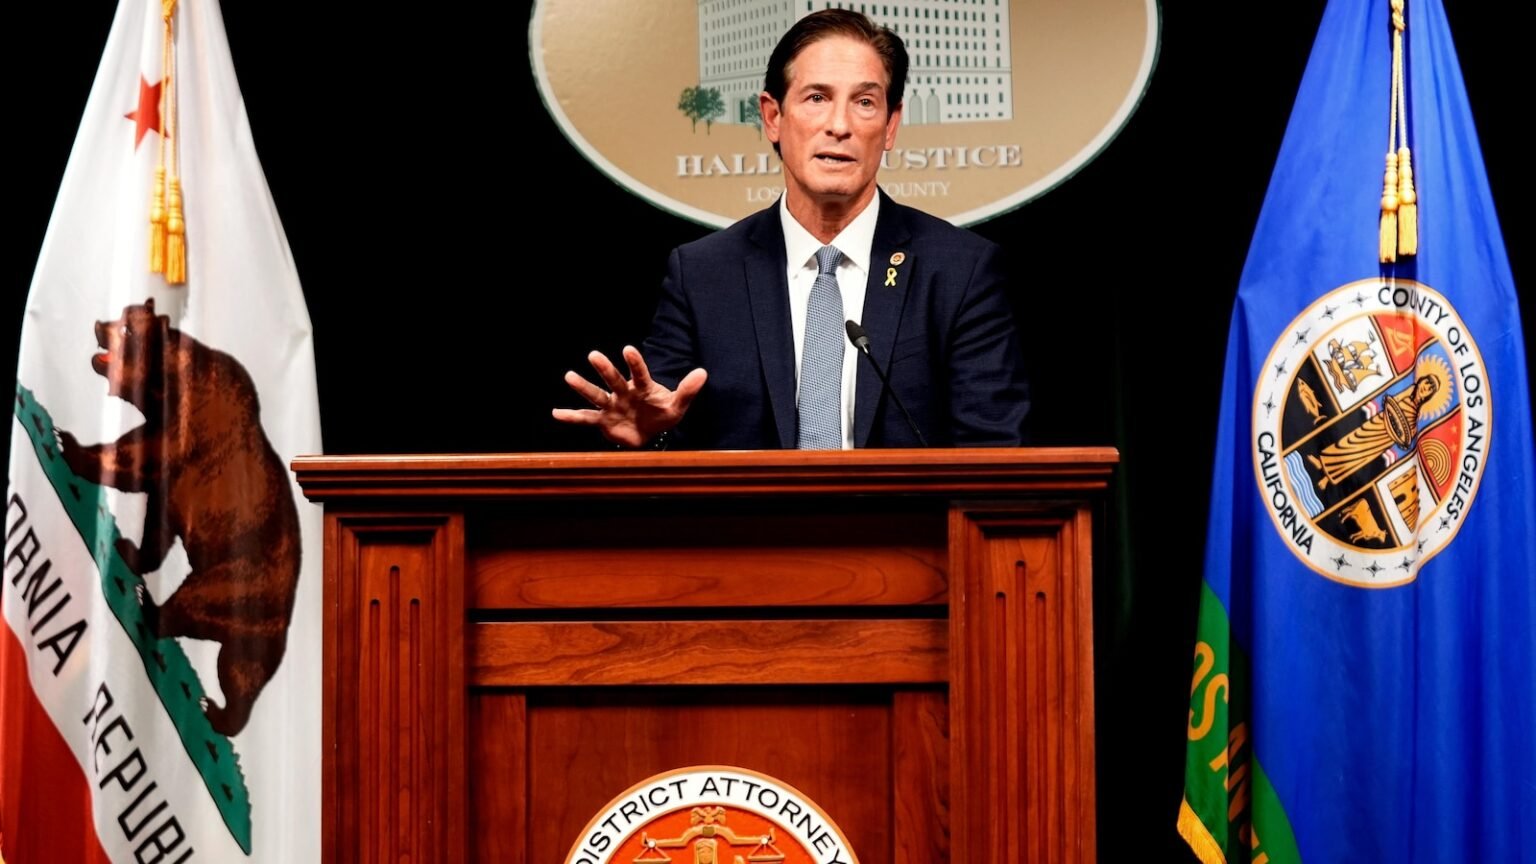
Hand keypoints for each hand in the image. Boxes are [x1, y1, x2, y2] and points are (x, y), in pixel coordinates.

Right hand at [552, 345, 706, 447]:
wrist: (648, 434)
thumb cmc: (662, 415)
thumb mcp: (678, 406)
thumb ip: (687, 390)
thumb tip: (703, 372)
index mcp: (642, 388)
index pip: (639, 373)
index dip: (634, 362)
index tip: (627, 349)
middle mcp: (624, 393)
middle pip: (613, 380)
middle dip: (604, 369)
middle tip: (593, 355)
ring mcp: (611, 406)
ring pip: (596, 395)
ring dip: (583, 386)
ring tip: (569, 376)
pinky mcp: (603, 421)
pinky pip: (585, 418)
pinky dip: (571, 416)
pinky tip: (556, 413)